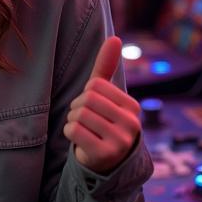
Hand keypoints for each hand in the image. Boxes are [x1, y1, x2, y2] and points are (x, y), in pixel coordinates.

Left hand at [63, 36, 140, 173]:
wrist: (103, 163)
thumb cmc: (101, 123)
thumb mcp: (104, 96)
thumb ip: (106, 68)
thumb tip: (115, 38)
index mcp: (133, 106)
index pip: (94, 85)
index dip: (85, 95)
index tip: (93, 110)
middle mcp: (132, 123)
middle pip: (86, 99)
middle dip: (77, 109)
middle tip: (85, 123)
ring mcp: (120, 141)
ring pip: (79, 115)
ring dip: (72, 122)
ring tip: (83, 131)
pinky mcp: (105, 154)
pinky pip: (73, 130)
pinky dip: (69, 133)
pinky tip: (80, 142)